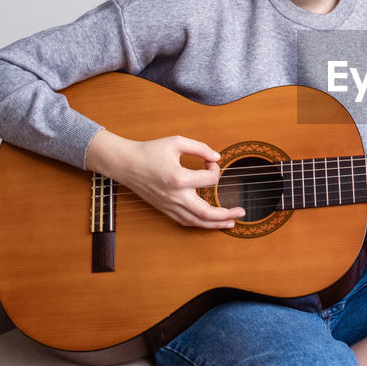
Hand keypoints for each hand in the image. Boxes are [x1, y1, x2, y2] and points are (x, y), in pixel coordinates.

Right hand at [85, 129, 244, 228]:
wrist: (125, 163)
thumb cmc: (150, 150)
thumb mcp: (176, 142)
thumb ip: (200, 147)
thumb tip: (218, 157)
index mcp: (178, 178)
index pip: (210, 180)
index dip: (216, 169)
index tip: (211, 162)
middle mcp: (174, 195)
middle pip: (205, 212)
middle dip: (226, 214)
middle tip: (241, 211)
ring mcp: (169, 205)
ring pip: (196, 221)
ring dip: (215, 224)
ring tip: (231, 222)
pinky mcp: (164, 209)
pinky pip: (185, 221)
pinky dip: (200, 223)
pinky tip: (210, 222)